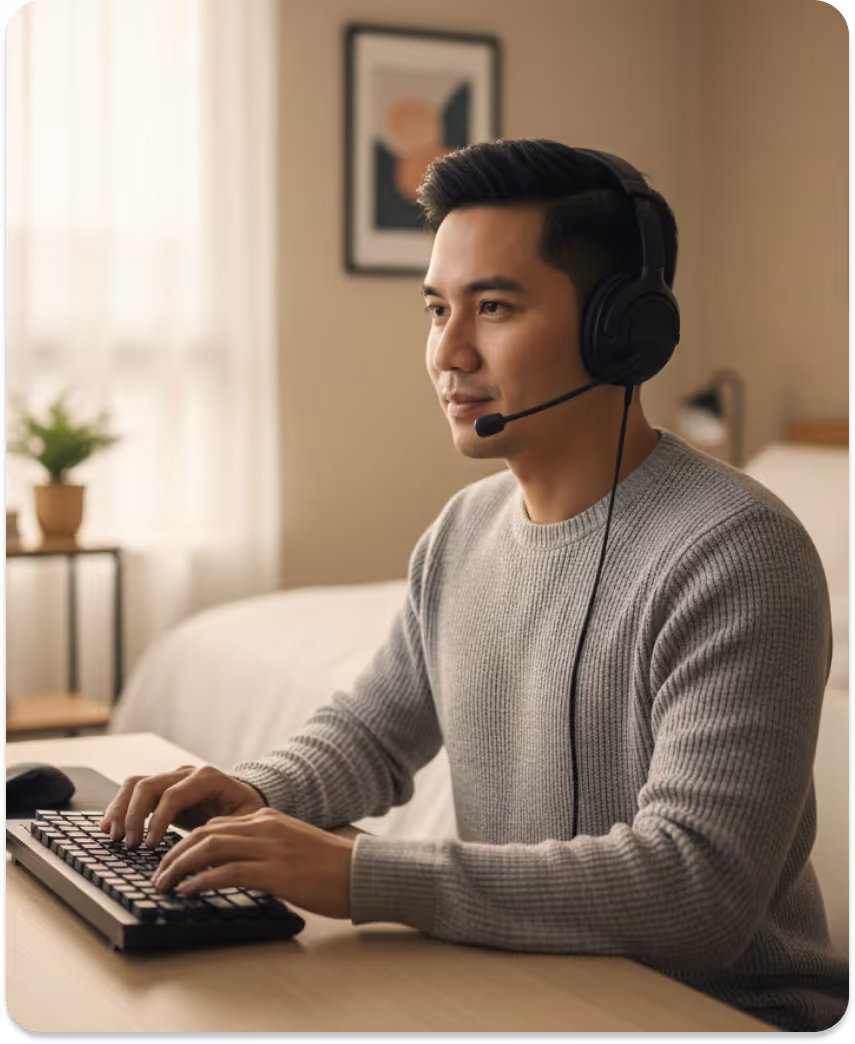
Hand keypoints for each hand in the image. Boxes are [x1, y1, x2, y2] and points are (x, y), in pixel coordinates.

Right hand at [100, 764, 265, 848]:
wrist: (247, 800)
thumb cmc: (246, 813)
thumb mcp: (244, 824)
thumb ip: (224, 837)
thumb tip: (202, 862)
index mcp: (209, 778)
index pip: (174, 794)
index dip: (158, 820)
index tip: (149, 846)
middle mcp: (187, 773)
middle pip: (149, 785)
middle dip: (135, 816)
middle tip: (129, 845)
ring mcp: (172, 778)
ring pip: (136, 784)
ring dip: (121, 810)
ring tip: (114, 836)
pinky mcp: (162, 790)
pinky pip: (134, 792)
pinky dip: (120, 807)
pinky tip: (111, 827)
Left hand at [151, 808, 353, 918]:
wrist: (361, 872)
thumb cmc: (331, 867)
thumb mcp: (293, 846)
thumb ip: (264, 848)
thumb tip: (234, 865)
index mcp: (268, 819)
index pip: (215, 824)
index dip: (186, 843)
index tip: (171, 861)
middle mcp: (264, 827)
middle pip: (205, 833)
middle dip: (175, 854)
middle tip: (158, 876)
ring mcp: (269, 847)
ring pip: (209, 848)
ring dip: (180, 867)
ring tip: (164, 884)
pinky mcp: (275, 871)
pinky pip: (227, 872)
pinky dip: (201, 880)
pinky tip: (187, 891)